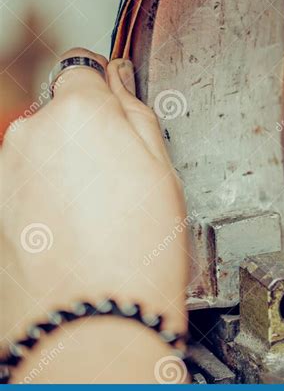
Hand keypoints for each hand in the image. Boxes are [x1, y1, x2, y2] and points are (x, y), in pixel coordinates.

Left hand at [0, 48, 188, 381]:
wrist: (90, 323)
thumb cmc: (131, 254)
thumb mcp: (161, 167)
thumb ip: (134, 110)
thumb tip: (117, 81)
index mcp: (77, 112)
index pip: (84, 67)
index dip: (105, 86)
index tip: (115, 102)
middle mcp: (31, 133)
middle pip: (61, 109)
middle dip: (87, 130)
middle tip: (120, 173)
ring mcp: (7, 170)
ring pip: (43, 146)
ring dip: (65, 163)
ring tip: (99, 209)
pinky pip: (26, 180)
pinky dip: (46, 192)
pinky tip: (76, 226)